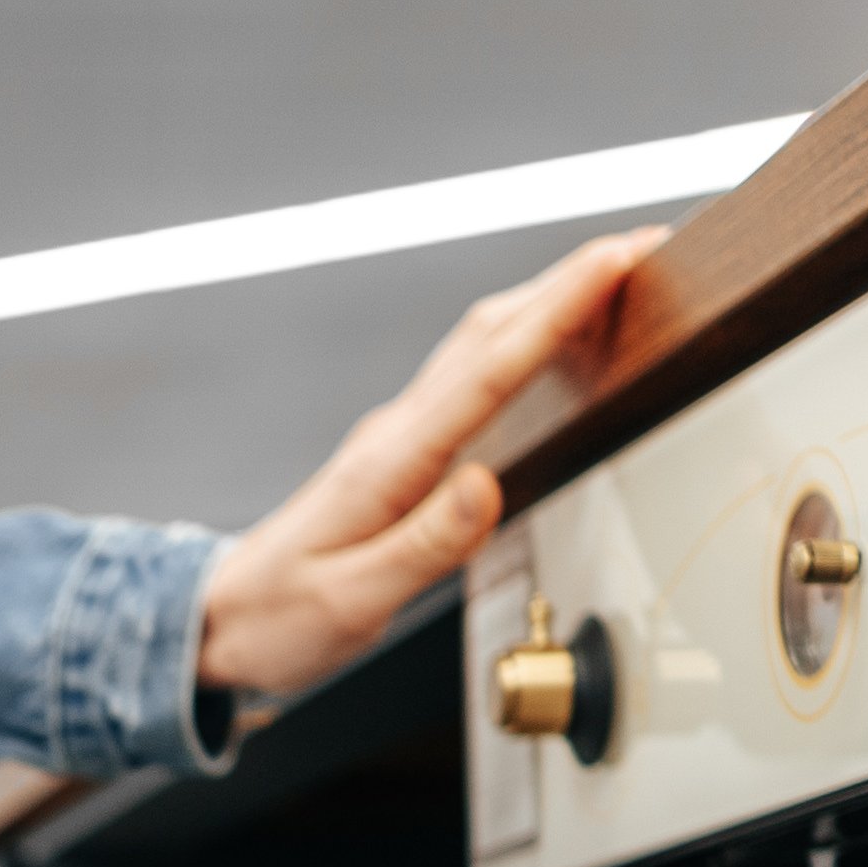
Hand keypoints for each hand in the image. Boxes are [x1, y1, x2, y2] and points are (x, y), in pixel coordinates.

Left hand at [188, 228, 663, 710]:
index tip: (612, 261)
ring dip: (550, 301)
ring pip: (482, 344)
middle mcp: (397, 434)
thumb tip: (484, 486)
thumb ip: (424, 546)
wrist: (223, 620)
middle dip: (570, 284)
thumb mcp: (352, 602)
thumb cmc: (281, 618)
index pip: (488, 370)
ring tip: (618, 273)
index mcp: (391, 464)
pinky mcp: (405, 450)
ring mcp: (400, 435)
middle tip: (645, 246)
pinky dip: (524, 340)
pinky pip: (475, 375)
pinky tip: (551, 337)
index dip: (557, 311)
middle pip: (491, 334)